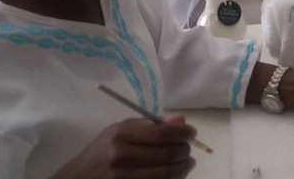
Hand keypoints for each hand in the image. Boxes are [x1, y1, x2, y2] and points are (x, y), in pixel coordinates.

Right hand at [51, 115, 195, 178]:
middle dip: (184, 151)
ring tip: (187, 163)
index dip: (182, 133)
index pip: (161, 133)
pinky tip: (175, 174)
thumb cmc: (102, 151)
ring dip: (182, 168)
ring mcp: (125, 178)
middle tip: (189, 149)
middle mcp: (122, 157)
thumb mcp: (120, 130)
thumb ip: (150, 124)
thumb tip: (181, 120)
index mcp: (121, 135)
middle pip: (166, 155)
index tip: (192, 132)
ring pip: (165, 174)